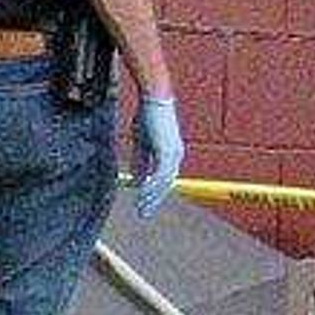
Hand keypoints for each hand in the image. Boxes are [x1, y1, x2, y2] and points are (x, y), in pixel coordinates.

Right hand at [131, 92, 184, 218]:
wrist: (154, 100)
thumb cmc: (148, 117)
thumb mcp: (142, 143)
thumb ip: (141, 162)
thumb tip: (139, 181)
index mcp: (171, 155)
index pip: (164, 180)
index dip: (154, 194)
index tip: (144, 206)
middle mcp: (176, 156)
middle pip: (166, 184)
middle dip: (154, 200)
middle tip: (143, 213)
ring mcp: (173, 153)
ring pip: (164, 181)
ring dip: (152, 196)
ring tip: (142, 208)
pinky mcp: (168, 149)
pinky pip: (160, 172)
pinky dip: (151, 184)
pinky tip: (143, 193)